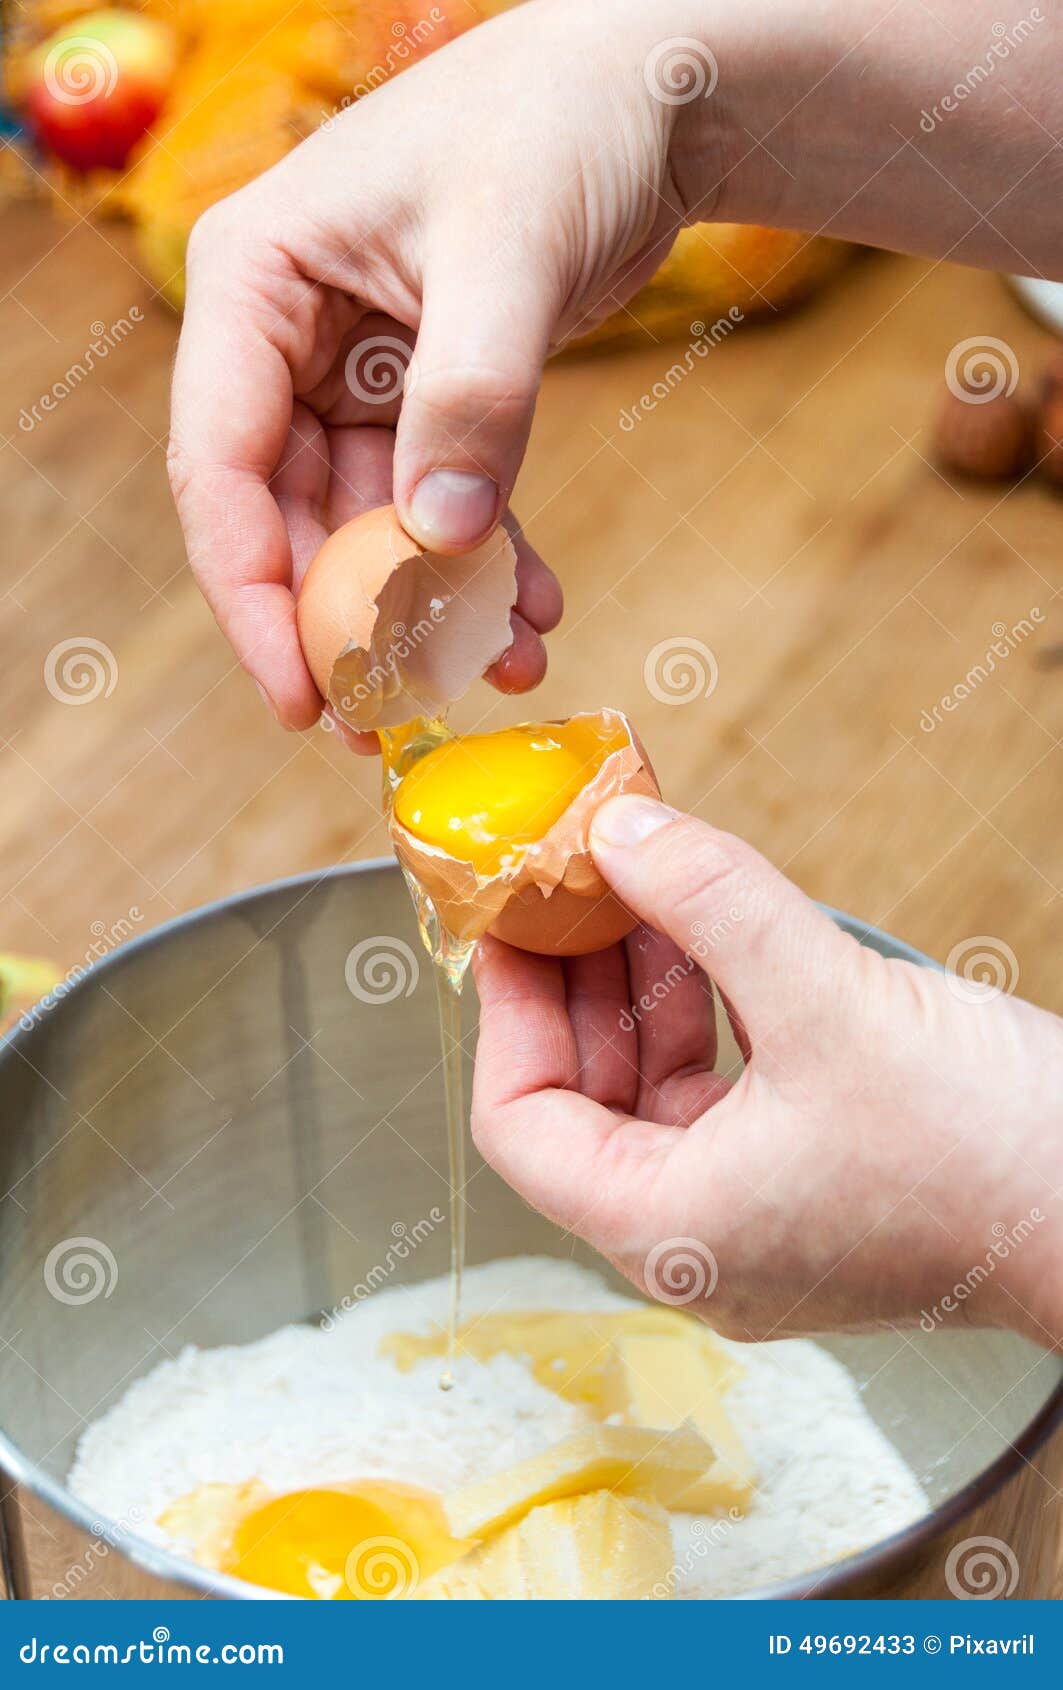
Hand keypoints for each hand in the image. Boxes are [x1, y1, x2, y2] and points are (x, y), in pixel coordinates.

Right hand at [168, 0, 1060, 734]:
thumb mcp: (509, 255)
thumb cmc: (561, 124)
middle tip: (393, 722)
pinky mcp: (423, 395)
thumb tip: (437, 541)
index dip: (250, 594)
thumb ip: (471, 398)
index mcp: (255, 281)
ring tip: (501, 668)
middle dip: (348, 624)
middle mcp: (287, 333)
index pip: (217, 464)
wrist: (650, 92)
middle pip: (286, 515)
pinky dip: (482, 565)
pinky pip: (438, 504)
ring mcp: (353, 369)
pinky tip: (533, 615)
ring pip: (370, 526)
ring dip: (431, 609)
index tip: (298, 696)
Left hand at [472, 796, 1062, 1346]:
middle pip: (584, 1100)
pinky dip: (710, 1013)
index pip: (520, 1124)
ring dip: (646, 986)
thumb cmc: (992, 1152)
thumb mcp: (831, 999)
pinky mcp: (811, 1190)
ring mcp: (756, 1223)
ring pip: (655, 1092)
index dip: (505, 1009)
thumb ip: (712, 903)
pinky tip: (713, 934)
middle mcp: (698, 1244)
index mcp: (670, 1232)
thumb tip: (621, 831)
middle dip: (579, 979)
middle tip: (572, 879)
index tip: (507, 919)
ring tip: (643, 884)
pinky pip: (724, 1095)